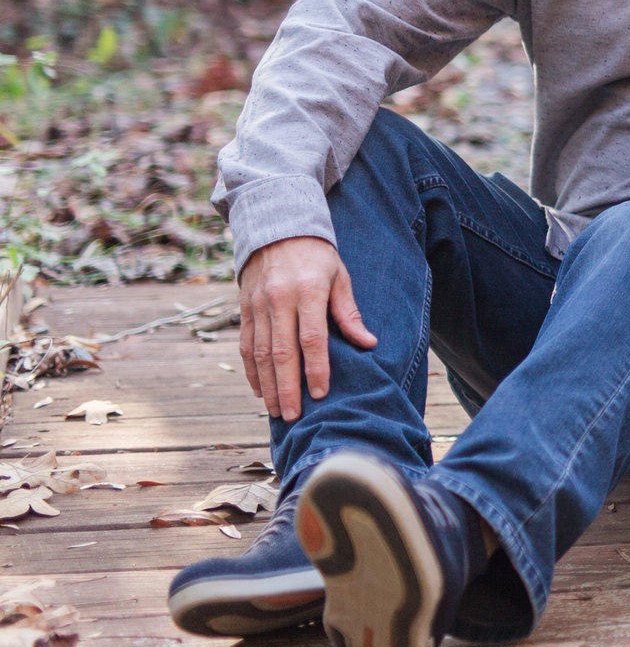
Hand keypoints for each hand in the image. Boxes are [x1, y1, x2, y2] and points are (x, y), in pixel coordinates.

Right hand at [238, 236, 378, 420]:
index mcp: (307, 291)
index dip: (315, 368)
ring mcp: (257, 306)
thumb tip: (368, 343)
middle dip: (287, 387)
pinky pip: (246, 346)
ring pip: (260, 353)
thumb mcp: (339, 278)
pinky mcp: (243, 310)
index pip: (311, 338)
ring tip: (278, 411)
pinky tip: (261, 390)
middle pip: (281, 352)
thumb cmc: (317, 257)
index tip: (321, 393)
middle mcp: (278, 301)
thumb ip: (348, 313)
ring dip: (268, 385)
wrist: (276, 230)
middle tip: (294, 415)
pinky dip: (252, 371)